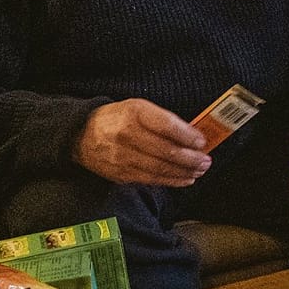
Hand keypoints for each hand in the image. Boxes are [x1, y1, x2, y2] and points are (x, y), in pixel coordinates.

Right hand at [73, 98, 210, 186]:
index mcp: (134, 113)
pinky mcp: (120, 174)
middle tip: (206, 161)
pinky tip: (185, 179)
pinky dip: (171, 181)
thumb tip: (193, 136)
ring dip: (184, 172)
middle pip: (165, 151)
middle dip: (191, 158)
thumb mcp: (140, 108)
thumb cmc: (119, 118)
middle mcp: (127, 135)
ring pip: (160, 168)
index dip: (188, 136)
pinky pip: (150, 179)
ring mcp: (122, 157)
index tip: (202, 142)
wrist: (81, 135)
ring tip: (199, 170)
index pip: (166, 126)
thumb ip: (165, 120)